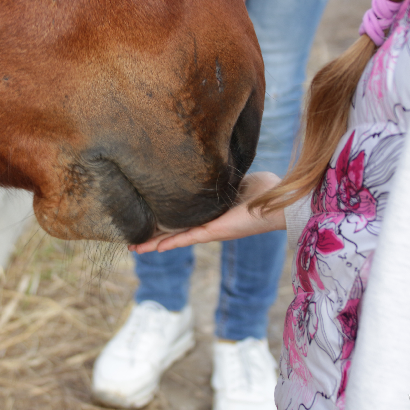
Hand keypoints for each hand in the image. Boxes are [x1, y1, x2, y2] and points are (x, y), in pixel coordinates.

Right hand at [129, 172, 284, 253]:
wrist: (278, 202)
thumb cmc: (264, 190)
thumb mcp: (235, 179)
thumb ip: (220, 175)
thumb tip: (210, 162)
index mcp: (210, 212)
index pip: (181, 218)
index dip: (163, 221)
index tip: (145, 220)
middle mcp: (206, 224)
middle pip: (172, 232)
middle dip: (152, 237)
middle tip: (132, 242)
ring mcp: (209, 230)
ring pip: (175, 238)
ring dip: (154, 243)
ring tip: (134, 248)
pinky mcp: (214, 232)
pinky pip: (187, 238)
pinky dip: (170, 242)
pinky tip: (153, 248)